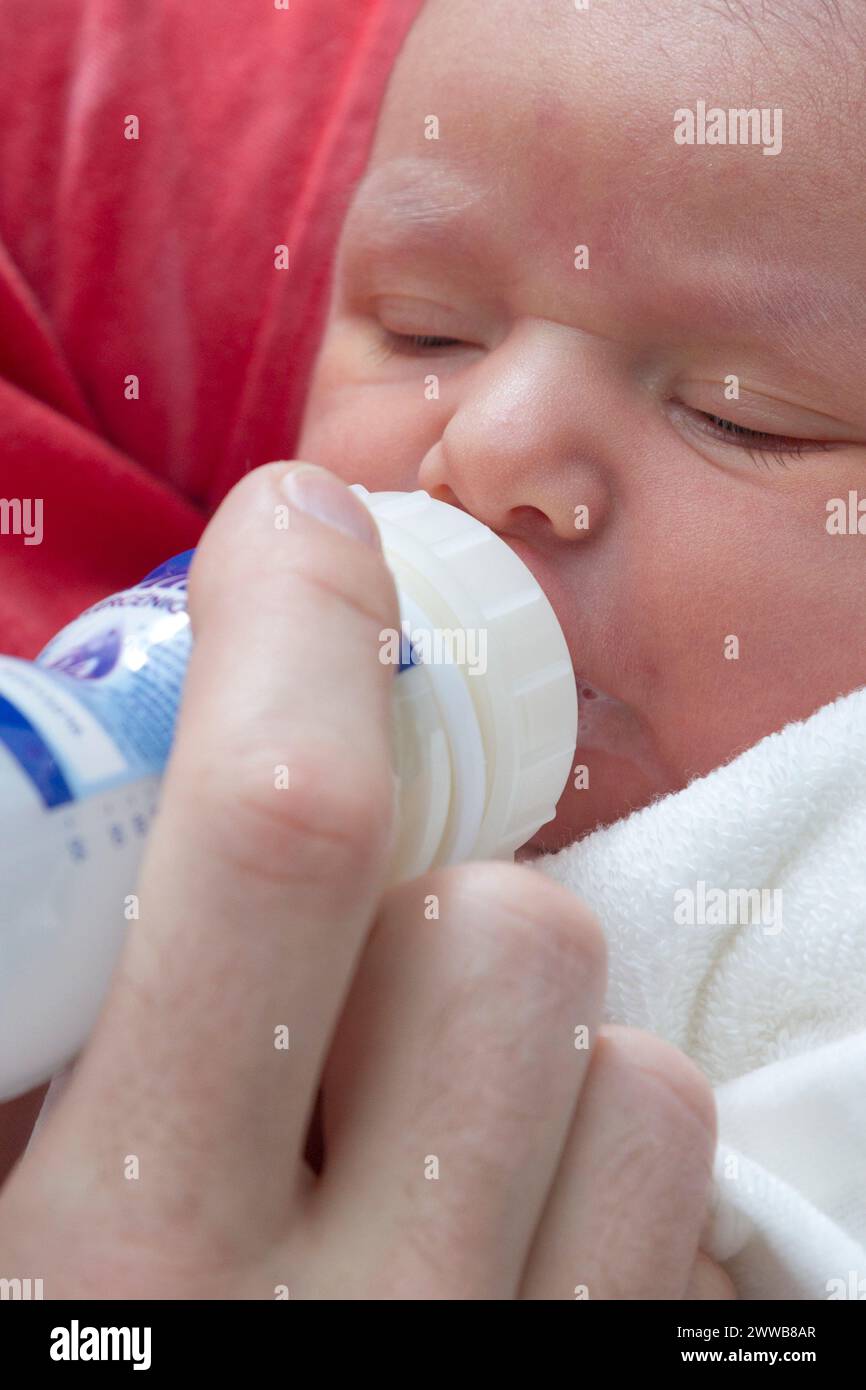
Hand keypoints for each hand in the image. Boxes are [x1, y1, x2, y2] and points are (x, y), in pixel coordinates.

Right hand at [0, 463, 732, 1298]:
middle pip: (493, 930)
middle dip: (418, 882)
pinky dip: (592, 1145)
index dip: (293, 647)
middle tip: (327, 952)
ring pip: (611, 1046)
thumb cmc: (62, 1340)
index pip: (269, 851)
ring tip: (398, 1106)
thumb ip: (33, 1014)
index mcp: (111, 1260)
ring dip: (507, 1024)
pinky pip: (673, 1178)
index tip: (297, 534)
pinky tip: (488, 1208)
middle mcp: (337, 1332)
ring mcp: (507, 1377)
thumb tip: (63, 801)